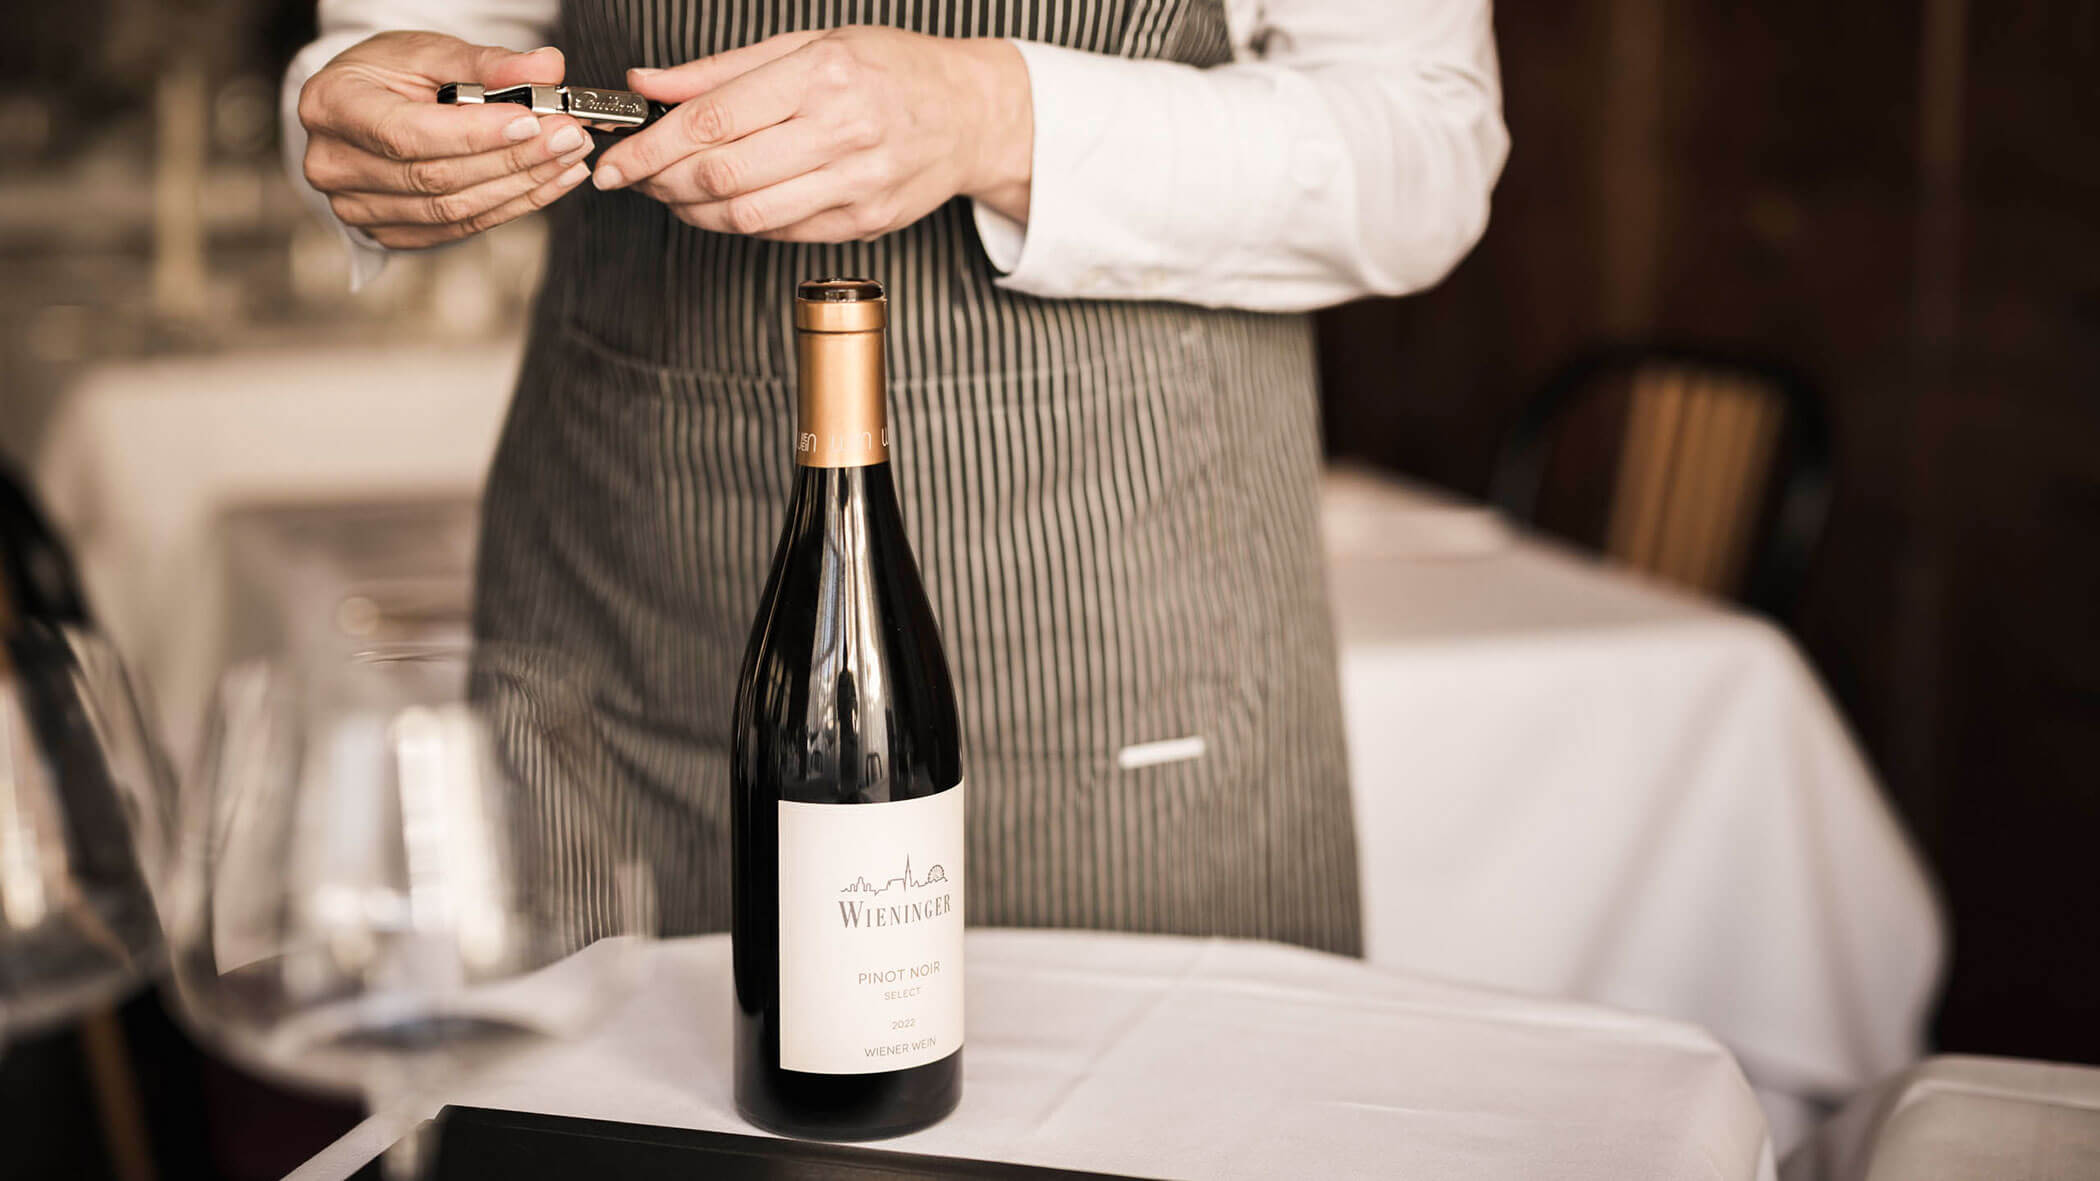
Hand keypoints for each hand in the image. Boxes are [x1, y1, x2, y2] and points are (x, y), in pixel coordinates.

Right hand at [297, 32, 596, 248]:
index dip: (475, 134)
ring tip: (570, 159)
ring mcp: (358, 207)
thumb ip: (487, 63)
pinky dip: (512, 206)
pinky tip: (550, 183)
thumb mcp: (429, 52)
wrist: (363, 107)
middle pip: (437, 176)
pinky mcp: (389, 232)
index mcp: (332, 106)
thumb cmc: (389, 74)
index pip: (408, 133)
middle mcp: (335, 164)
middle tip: (569, 138)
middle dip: (513, 158)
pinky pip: (461, 228)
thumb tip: (547, 69)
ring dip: (522, 186)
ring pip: (454, 209)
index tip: (532, 122)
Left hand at [590, 27, 1031, 241]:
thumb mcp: (807, 45)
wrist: (970, 114)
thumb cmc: (889, 70)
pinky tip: (719, 206)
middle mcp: (842, 130)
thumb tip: (647, 85)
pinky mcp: (865, 222)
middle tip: (632, 178)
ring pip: (746, 215)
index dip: (651, 146)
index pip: (713, 120)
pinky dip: (736, 223)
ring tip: (669, 193)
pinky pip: (780, 233)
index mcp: (822, 74)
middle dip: (661, 181)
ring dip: (691, 211)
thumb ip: (721, 72)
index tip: (616, 158)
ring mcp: (856, 183)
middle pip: (722, 174)